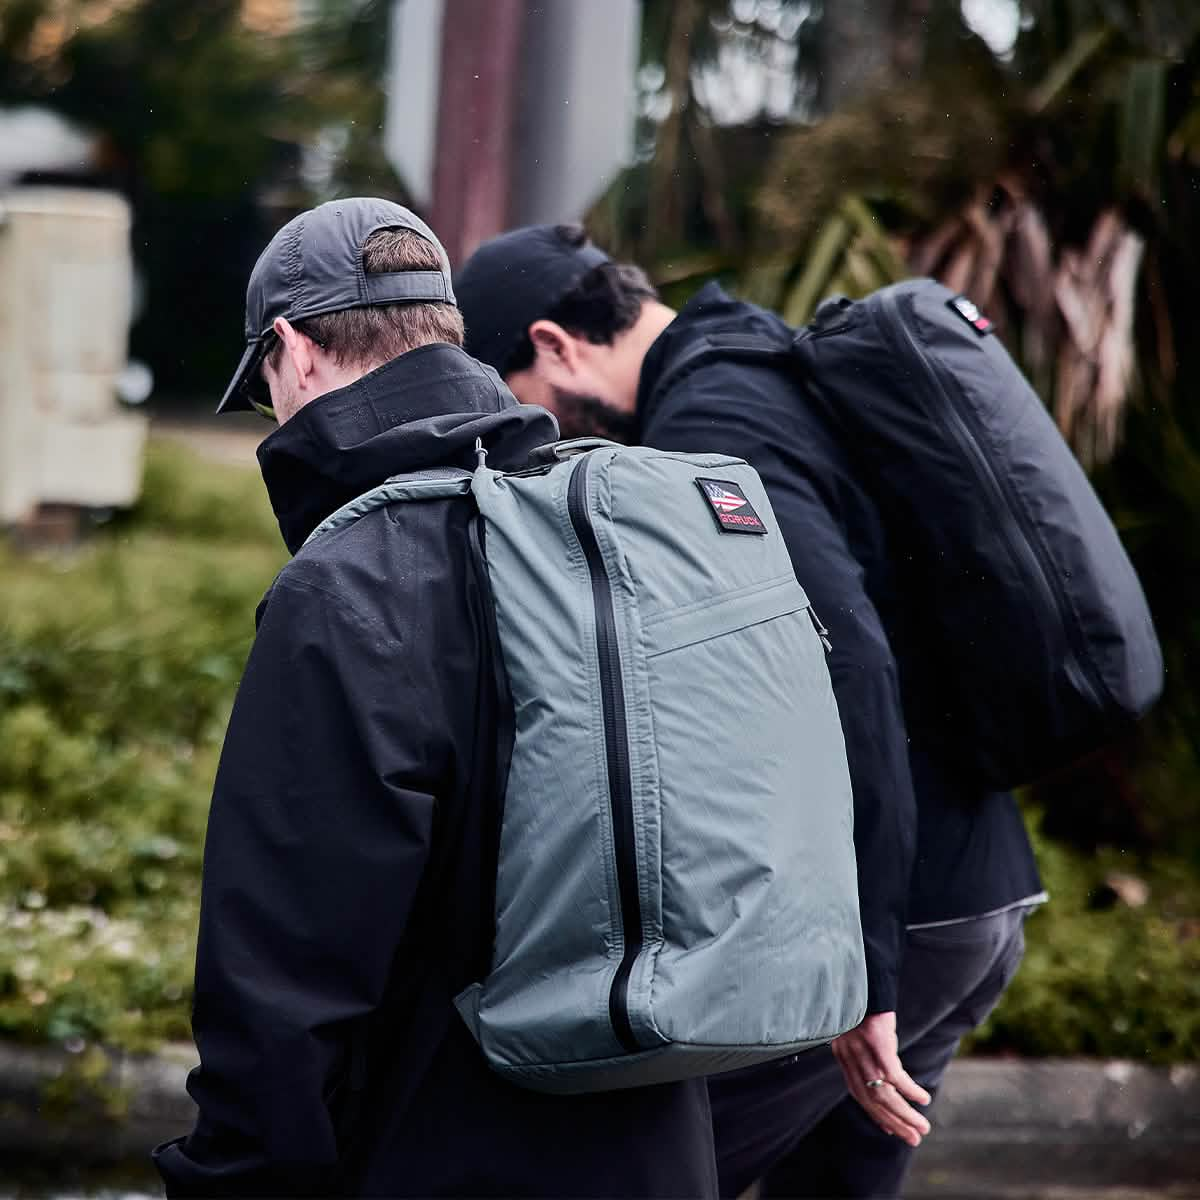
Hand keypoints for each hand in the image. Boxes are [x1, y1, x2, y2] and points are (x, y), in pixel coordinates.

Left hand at [831, 1011, 931, 1145]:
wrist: (857, 975)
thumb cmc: (860, 999)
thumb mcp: (855, 1026)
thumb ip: (862, 1047)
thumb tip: (879, 1067)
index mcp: (843, 1054)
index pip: (856, 1092)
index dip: (873, 1112)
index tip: (888, 1128)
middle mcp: (849, 1056)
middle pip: (871, 1099)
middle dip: (893, 1122)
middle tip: (914, 1138)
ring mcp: (861, 1050)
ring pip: (884, 1093)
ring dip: (904, 1114)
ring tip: (923, 1127)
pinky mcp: (877, 1043)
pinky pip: (894, 1075)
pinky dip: (909, 1091)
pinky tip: (923, 1099)